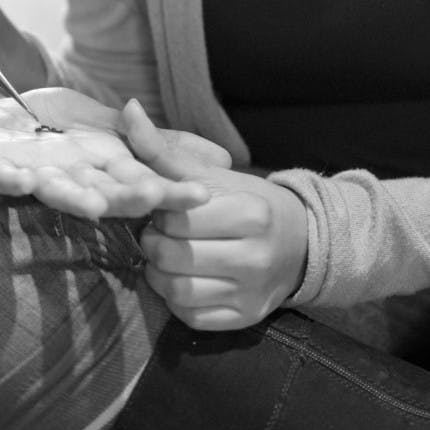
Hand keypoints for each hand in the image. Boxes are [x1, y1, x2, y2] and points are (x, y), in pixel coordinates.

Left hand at [0, 88, 212, 219]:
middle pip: (104, 193)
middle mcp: (74, 181)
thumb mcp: (113, 126)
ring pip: (57, 192)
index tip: (200, 196)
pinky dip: (9, 180)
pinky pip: (1, 177)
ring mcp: (34, 176)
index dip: (167, 192)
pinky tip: (21, 180)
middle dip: (126, 198)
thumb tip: (221, 159)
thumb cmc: (58, 122)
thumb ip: (156, 144)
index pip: (141, 185)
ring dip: (74, 199)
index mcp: (104, 173)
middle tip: (154, 199)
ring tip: (95, 205)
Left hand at [139, 166, 307, 330]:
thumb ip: (164, 150)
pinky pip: (192, 317)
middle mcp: (256, 256)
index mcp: (250, 213)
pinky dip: (175, 300)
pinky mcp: (246, 318)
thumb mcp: (213, 174)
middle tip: (155, 233)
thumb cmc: (247, 201)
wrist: (299, 243)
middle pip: (174, 255)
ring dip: (158, 274)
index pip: (178, 218)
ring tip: (162, 257)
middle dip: (153, 243)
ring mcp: (252, 292)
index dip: (158, 213)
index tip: (161, 208)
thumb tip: (129, 111)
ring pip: (179, 291)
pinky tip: (179, 279)